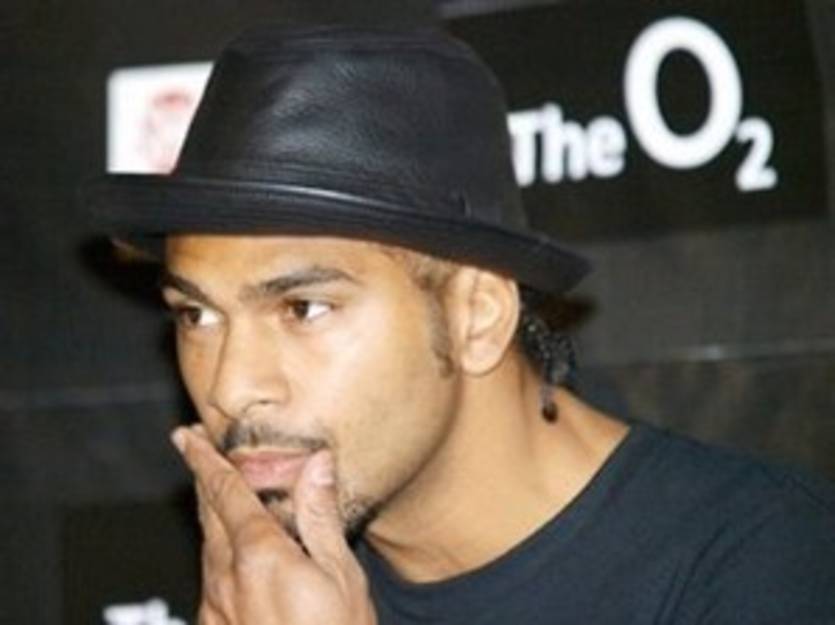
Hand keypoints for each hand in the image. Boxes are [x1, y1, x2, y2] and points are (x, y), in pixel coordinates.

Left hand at [171, 425, 377, 624]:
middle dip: (200, 478)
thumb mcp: (342, 575)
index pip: (226, 494)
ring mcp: (218, 608)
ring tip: (213, 492)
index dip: (206, 461)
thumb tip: (315, 463)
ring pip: (206, 546)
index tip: (189, 437)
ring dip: (207, 513)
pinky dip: (216, 551)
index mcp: (260, 555)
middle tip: (192, 449)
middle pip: (207, 515)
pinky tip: (228, 554)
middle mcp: (228, 578)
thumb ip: (320, 516)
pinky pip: (210, 578)